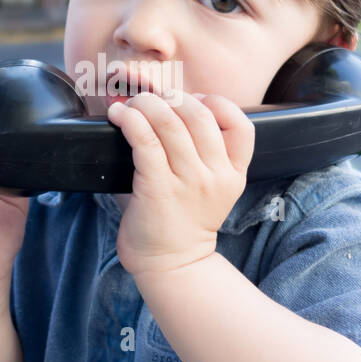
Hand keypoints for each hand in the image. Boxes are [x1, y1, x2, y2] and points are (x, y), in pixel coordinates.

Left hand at [106, 91, 254, 279]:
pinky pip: (145, 140)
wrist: (171, 264)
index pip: (241, 124)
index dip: (216, 103)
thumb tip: (162, 103)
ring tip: (132, 104)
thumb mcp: (208, 187)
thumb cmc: (181, 220)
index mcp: (233, 174)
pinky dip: (130, 120)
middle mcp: (215, 176)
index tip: (193, 101)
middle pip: (200, 114)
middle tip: (153, 100)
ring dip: (146, 104)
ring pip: (170, 122)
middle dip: (173, 97)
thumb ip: (198, 150)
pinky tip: (119, 115)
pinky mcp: (158, 188)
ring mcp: (188, 182)